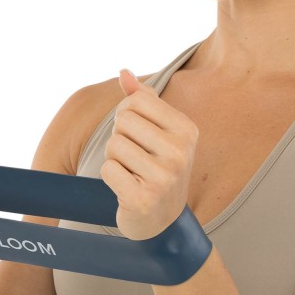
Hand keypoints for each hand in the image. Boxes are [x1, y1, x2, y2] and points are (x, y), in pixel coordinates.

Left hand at [100, 69, 198, 239]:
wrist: (163, 222)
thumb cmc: (158, 169)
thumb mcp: (158, 132)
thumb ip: (141, 100)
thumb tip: (123, 72)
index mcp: (187, 130)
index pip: (137, 100)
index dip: (128, 115)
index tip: (140, 136)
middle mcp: (180, 152)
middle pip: (123, 120)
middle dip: (120, 137)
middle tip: (136, 159)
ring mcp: (164, 177)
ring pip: (113, 144)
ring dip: (115, 159)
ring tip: (133, 173)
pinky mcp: (143, 198)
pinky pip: (107, 169)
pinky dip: (110, 178)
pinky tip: (127, 188)